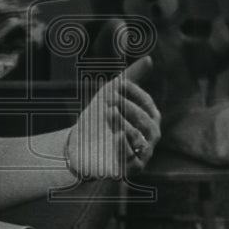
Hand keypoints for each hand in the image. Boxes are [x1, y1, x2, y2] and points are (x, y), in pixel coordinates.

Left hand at [66, 55, 161, 177]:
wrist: (79, 145)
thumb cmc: (99, 119)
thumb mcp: (112, 94)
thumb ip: (131, 78)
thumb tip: (149, 58)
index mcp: (149, 119)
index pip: (147, 103)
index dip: (133, 92)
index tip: (117, 84)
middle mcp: (149, 138)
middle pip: (145, 121)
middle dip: (128, 108)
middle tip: (110, 99)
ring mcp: (140, 154)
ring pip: (138, 139)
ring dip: (123, 123)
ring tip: (108, 112)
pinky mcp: (128, 169)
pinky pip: (130, 159)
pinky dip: (122, 146)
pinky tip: (115, 135)